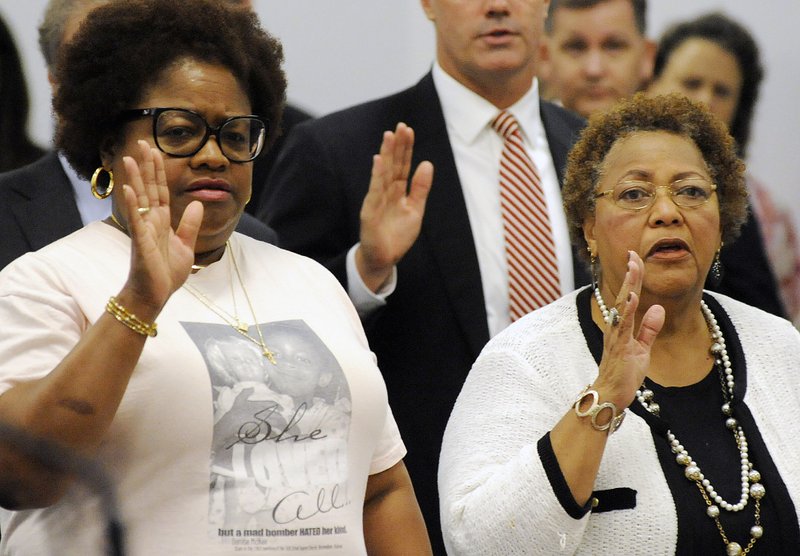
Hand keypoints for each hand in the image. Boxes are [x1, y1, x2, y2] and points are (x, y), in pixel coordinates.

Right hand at [120, 141, 202, 312]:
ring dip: (134, 179)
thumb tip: (198, 204)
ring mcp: (144, 231)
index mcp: (162, 222)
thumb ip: (190, 225)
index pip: (161, 190)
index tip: (156, 150)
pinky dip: (133, 206)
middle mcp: (151, 222)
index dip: (159, 171)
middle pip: (149, 189)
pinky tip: (128, 190)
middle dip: (146, 166)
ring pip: (140, 200)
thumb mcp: (186, 246)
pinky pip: (136, 222)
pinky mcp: (141, 244)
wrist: (156, 296)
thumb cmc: (166, 274)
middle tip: (141, 143)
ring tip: (128, 158)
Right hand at [357, 122, 432, 291]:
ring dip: (386, 154)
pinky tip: (379, 160)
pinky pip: (374, 191)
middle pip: (392, 165)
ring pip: (383, 174)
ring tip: (389, 136)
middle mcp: (386, 192)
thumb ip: (420, 188)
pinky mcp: (370, 212)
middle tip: (400, 126)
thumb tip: (427, 163)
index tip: (408, 130)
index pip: (402, 165)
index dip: (406, 148)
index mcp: (398, 191)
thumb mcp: (416, 210)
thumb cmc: (398, 235)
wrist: (385, 259)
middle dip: (396, 146)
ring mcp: (377, 200)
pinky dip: (377, 176)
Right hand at [593, 251, 664, 407]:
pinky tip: (633, 297)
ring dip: (629, 286)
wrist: (611, 394)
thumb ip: (648, 329)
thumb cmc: (624, 373)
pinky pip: (624, 326)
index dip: (633, 277)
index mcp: (622, 326)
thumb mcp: (642, 348)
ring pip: (623, 306)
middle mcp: (616, 327)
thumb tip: (657, 309)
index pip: (629, 296)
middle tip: (632, 254)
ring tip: (633, 268)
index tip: (635, 257)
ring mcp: (617, 336)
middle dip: (630, 275)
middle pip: (624, 295)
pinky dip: (628, 310)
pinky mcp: (621, 347)